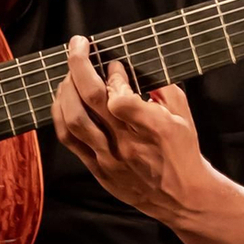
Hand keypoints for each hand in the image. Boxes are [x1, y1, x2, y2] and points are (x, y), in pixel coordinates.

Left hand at [50, 36, 215, 225]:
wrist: (182, 198)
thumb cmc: (183, 152)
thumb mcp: (183, 115)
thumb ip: (162, 88)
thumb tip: (134, 66)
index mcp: (154, 129)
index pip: (120, 97)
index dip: (113, 75)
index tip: (114, 64)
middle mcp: (128, 144)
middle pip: (92, 100)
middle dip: (79, 65)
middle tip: (78, 45)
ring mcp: (110, 159)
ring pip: (74, 120)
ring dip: (66, 89)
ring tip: (70, 73)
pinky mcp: (98, 170)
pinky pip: (69, 140)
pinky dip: (60, 114)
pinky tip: (63, 98)